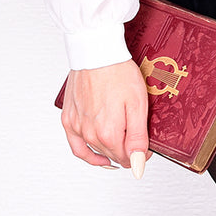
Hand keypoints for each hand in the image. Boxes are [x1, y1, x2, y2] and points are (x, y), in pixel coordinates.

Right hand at [61, 59, 151, 174]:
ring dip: (109, 152)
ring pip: (96, 151)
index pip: (127, 158)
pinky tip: (97, 156)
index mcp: (108, 132)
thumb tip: (137, 163)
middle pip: (112, 155)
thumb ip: (137, 137)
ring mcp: (77, 127)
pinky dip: (87, 155)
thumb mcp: (138, 104)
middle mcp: (90, 133)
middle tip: (137, 143)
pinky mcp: (68, 119)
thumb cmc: (118, 72)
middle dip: (126, 151)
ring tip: (121, 149)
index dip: (139, 155)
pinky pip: (76, 146)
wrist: (97, 52)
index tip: (146, 148)